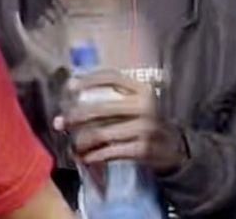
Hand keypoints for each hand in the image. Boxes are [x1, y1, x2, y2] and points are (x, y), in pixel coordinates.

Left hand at [57, 70, 186, 174]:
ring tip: (72, 144)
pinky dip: (93, 155)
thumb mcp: (139, 102)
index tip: (70, 86)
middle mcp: (145, 106)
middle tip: (60, 122)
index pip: (112, 77)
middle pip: (100, 108)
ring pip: (101, 132)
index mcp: (143, 90)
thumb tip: (73, 86)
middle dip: (75, 116)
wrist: (176, 148)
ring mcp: (145, 128)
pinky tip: (85, 157)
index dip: (88, 80)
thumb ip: (115, 94)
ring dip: (81, 140)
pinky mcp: (142, 149)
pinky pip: (109, 152)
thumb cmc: (149, 121)